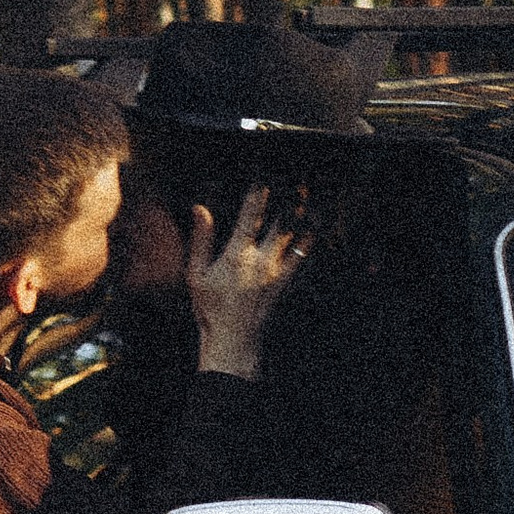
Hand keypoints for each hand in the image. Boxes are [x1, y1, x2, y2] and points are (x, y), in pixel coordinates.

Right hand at [186, 184, 307, 379]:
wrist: (234, 342)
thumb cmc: (211, 310)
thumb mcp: (196, 275)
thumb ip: (201, 239)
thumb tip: (200, 208)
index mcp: (238, 255)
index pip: (250, 215)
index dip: (259, 190)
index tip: (264, 171)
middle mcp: (262, 261)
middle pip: (282, 222)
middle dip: (291, 197)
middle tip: (299, 177)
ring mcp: (279, 273)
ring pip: (297, 237)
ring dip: (305, 215)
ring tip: (312, 195)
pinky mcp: (289, 284)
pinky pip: (305, 259)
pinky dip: (310, 241)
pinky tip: (316, 228)